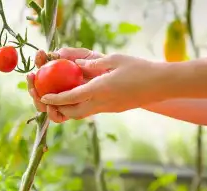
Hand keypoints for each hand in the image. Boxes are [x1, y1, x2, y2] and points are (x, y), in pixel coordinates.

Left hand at [28, 49, 169, 121]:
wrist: (162, 85)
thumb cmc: (140, 68)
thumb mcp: (115, 60)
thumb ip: (94, 62)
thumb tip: (77, 64)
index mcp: (100, 89)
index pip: (71, 97)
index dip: (55, 98)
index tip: (44, 97)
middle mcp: (102, 103)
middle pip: (73, 113)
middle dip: (58, 110)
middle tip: (49, 99)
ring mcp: (108, 109)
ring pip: (81, 115)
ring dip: (68, 110)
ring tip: (60, 99)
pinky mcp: (112, 110)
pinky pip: (91, 111)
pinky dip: (80, 107)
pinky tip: (78, 96)